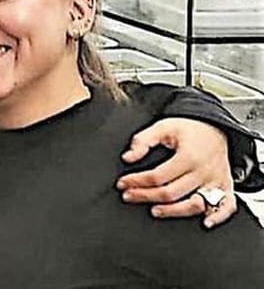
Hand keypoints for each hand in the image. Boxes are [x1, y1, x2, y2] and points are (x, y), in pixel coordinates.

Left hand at [116, 118, 234, 228]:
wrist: (215, 128)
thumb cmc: (189, 129)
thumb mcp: (163, 126)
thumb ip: (143, 140)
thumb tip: (128, 157)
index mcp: (188, 156)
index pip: (157, 176)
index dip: (136, 182)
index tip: (123, 183)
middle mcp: (204, 171)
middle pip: (172, 193)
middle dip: (145, 197)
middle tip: (129, 196)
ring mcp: (217, 181)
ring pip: (195, 205)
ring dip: (173, 211)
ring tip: (154, 210)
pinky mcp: (226, 187)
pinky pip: (227, 207)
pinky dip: (218, 217)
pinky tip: (205, 223)